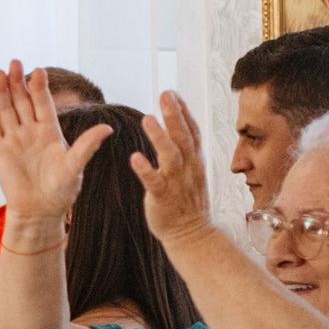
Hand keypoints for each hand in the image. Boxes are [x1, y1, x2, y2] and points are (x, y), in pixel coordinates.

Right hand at [0, 63, 108, 224]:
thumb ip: (87, 146)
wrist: (40, 210)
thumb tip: (108, 128)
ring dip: (0, 93)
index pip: (43, 103)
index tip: (40, 72)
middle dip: (17, 82)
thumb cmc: (62, 190)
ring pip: (5, 111)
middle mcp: (30, 131)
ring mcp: (13, 140)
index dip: (40, 88)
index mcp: (49, 131)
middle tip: (14, 63)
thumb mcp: (76, 166)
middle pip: (22, 101)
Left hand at [128, 89, 215, 254]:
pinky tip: (135, 157)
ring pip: (170, 156)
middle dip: (174, 115)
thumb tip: (178, 124)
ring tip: (148, 119)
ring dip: (159, 137)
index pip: (191, 131)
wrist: (192, 235)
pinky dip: (145, 170)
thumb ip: (185, 149)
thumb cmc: (188, 201)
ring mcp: (176, 183)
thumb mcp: (192, 170)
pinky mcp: (163, 198)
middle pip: (183, 138)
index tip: (172, 93)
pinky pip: (154, 182)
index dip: (183, 111)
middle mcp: (188, 168)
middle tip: (165, 94)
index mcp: (194, 161)